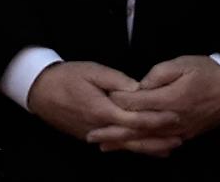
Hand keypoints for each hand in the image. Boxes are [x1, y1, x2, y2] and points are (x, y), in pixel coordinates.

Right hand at [26, 61, 178, 144]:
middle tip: (180, 139)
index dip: (156, 119)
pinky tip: (145, 148)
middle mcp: (98, 127)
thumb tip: (139, 89)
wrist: (39, 90)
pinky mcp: (89, 135)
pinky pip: (114, 144)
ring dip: (146, 147)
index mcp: (102, 110)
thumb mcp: (94, 71)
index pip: (134, 119)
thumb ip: (117, 81)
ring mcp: (92, 133)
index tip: (175, 117)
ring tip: (169, 148)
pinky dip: (131, 147)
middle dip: (156, 140)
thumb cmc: (68, 77)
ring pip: (123, 145)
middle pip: (132, 138)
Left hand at [90, 55, 219, 154]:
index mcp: (170, 99)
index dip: (117, 101)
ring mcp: (177, 130)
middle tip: (91, 134)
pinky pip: (158, 144)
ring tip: (103, 146)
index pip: (137, 103)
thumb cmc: (208, 73)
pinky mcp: (183, 135)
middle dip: (112, 131)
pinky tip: (131, 148)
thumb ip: (159, 73)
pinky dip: (142, 148)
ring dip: (123, 143)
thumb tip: (139, 86)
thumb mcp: (184, 63)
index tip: (102, 98)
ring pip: (145, 139)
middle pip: (136, 127)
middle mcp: (171, 119)